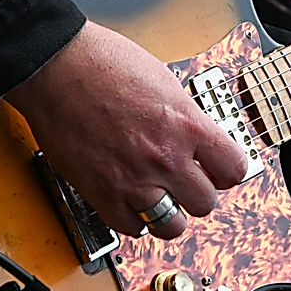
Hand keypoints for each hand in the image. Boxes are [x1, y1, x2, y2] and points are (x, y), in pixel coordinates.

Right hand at [6, 21, 247, 238]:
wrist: (57, 66)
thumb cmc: (104, 63)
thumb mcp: (165, 83)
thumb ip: (185, 119)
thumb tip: (195, 140)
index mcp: (188, 126)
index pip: (233, 170)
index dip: (225, 171)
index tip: (216, 170)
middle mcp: (166, 158)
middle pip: (205, 203)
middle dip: (196, 193)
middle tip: (184, 182)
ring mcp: (135, 179)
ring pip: (172, 226)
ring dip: (168, 213)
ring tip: (158, 197)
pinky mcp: (102, 193)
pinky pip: (132, 228)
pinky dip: (133, 219)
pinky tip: (130, 201)